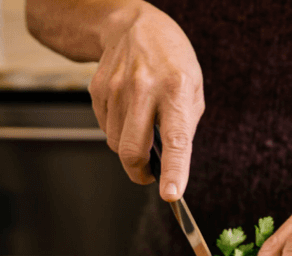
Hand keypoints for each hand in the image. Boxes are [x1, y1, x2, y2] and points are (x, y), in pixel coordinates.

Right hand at [89, 3, 203, 200]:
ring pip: (116, 144)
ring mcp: (116, 89)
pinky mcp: (97, 91)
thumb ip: (185, 127)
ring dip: (129, 149)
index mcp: (176, 89)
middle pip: (131, 150)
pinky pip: (106, 129)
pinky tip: (128, 110)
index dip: (173, 170)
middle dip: (139, 173)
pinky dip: (117, 131)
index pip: (175, 139)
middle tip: (150, 176)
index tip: (171, 194)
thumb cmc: (172, 62)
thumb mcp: (193, 89)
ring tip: (143, 126)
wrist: (133, 26)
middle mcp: (143, 88)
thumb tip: (172, 165)